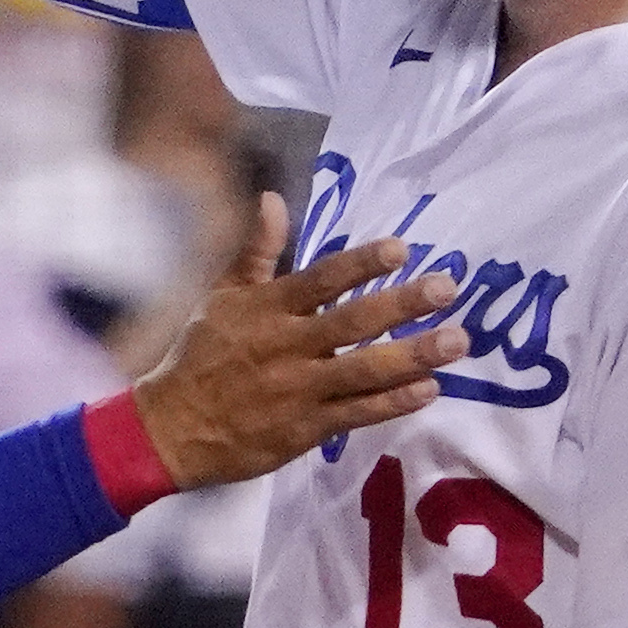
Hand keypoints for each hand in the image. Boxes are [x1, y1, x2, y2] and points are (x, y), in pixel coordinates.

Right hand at [130, 193, 465, 489]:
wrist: (172, 429)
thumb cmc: (201, 355)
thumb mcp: (221, 297)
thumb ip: (256, 251)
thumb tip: (273, 198)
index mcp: (267, 310)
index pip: (320, 280)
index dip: (361, 264)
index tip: (401, 249)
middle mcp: (287, 347)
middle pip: (352, 322)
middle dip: (402, 304)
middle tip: (446, 288)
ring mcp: (299, 391)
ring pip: (364, 371)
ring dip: (413, 356)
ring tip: (456, 341)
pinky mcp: (306, 429)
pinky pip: (357, 414)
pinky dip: (394, 403)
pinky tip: (429, 390)